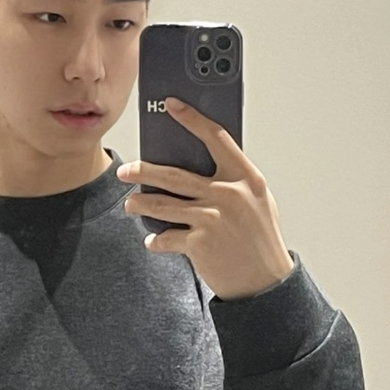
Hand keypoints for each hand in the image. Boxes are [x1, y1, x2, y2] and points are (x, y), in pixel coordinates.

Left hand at [117, 97, 295, 299]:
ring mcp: (211, 219)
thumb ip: (233, 181)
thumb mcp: (257, 202)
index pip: (216, 138)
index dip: (192, 119)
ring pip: (161, 205)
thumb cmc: (261, 240)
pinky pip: (165, 237)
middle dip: (143, 171)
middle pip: (174, 175)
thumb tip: (201, 165)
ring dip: (140, 204)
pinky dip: (156, 240)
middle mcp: (228, 194)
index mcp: (246, 178)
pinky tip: (154, 240)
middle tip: (125, 170)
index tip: (172, 106)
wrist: (264, 283)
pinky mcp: (199, 243)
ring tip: (131, 204)